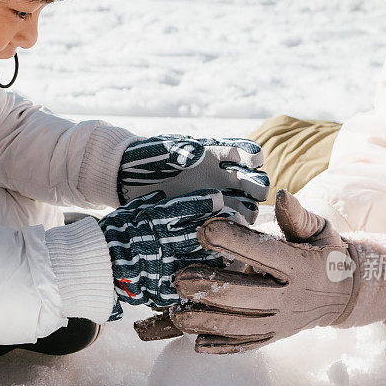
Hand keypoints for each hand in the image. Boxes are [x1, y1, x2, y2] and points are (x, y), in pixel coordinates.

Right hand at [99, 189, 237, 320]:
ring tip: (236, 254)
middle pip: (201, 235)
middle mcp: (162, 243)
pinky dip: (204, 284)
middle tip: (240, 225)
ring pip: (201, 262)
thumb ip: (148, 203)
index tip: (221, 201)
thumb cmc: (109, 236)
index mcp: (154, 221)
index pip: (187, 209)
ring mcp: (163, 268)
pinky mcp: (162, 290)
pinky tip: (216, 281)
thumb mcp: (127, 213)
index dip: (207, 204)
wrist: (91, 268)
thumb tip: (164, 192)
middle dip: (222, 230)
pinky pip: (189, 287)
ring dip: (219, 258)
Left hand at [118, 135, 268, 223]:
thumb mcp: (159, 153)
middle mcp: (221, 177)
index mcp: (215, 154)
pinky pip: (225, 225)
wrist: (127, 184)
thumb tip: (196, 154)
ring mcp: (216, 198)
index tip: (254, 161)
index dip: (251, 155)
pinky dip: (230, 229)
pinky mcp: (207, 219)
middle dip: (257, 185)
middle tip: (258, 192)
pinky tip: (228, 234)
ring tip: (244, 217)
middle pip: (251, 181)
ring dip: (247, 211)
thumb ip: (177, 152)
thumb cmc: (145, 161)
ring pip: (244, 206)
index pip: (242, 151)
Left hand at [167, 191, 385, 352]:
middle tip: (179, 280)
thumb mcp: (320, 229)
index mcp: (300, 266)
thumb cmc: (324, 253)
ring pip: (240, 326)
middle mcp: (291, 297)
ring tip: (177, 314)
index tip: (203, 230)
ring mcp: (282, 322)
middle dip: (209, 288)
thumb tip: (282, 195)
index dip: (232, 240)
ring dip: (206, 321)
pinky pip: (247, 345)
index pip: (264, 253)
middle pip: (245, 295)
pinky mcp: (275, 337)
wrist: (345, 294)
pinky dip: (222, 347)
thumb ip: (298, 215)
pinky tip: (197, 344)